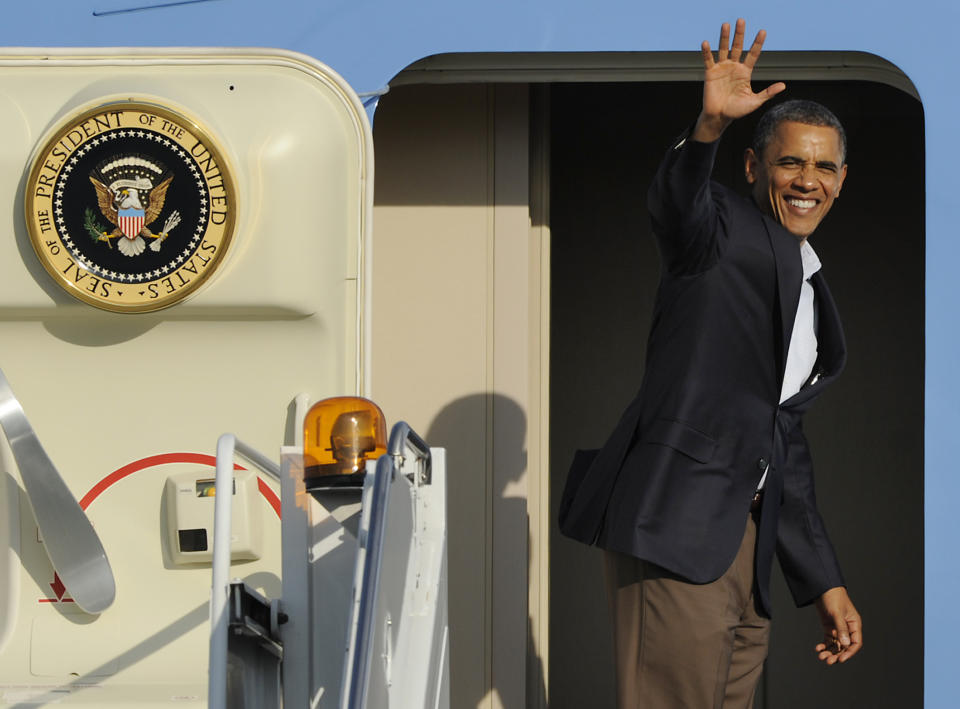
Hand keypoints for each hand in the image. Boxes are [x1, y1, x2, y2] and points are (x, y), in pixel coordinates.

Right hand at [692, 19, 785, 142]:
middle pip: (738, 47)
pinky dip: (707, 52)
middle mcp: (734, 67)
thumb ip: (768, 93)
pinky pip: (708, 60)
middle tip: (741, 20)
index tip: (763, 31)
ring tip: (726, 25)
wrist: (719, 117)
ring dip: (724, 37)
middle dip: (740, 34)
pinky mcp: (710, 73)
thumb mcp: (754, 102)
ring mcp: (722, 69)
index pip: (753, 54)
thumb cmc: (737, 111)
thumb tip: (783, 85)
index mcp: (745, 72)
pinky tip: (706, 43)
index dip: (758, 43)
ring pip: (724, 49)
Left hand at [814, 586, 862, 664]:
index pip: (855, 643)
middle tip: (828, 661)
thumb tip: (845, 645)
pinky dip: (824, 645)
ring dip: (830, 652)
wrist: (821, 587)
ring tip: (821, 657)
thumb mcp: (837, 613)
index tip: (840, 659)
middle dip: (837, 654)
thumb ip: (841, 628)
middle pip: (845, 646)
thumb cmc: (833, 597)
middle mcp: (847, 628)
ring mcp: (838, 628)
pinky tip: (818, 648)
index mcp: (854, 624)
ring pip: (836, 644)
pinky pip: (828, 640)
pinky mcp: (829, 627)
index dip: (849, 652)